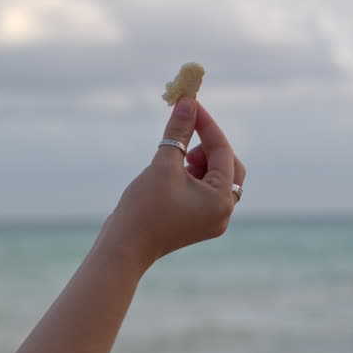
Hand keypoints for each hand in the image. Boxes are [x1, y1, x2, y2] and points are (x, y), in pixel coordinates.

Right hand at [99, 98, 246, 268]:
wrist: (123, 248)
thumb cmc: (144, 207)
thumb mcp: (164, 164)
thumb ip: (179, 133)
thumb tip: (187, 103)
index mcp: (222, 199)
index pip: (223, 151)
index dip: (206, 124)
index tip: (190, 104)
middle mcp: (223, 212)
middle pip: (228, 165)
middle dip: (208, 145)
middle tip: (187, 131)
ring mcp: (211, 219)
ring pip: (217, 178)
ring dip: (200, 160)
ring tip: (175, 159)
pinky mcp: (197, 221)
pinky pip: (205, 190)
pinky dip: (193, 175)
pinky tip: (172, 172)